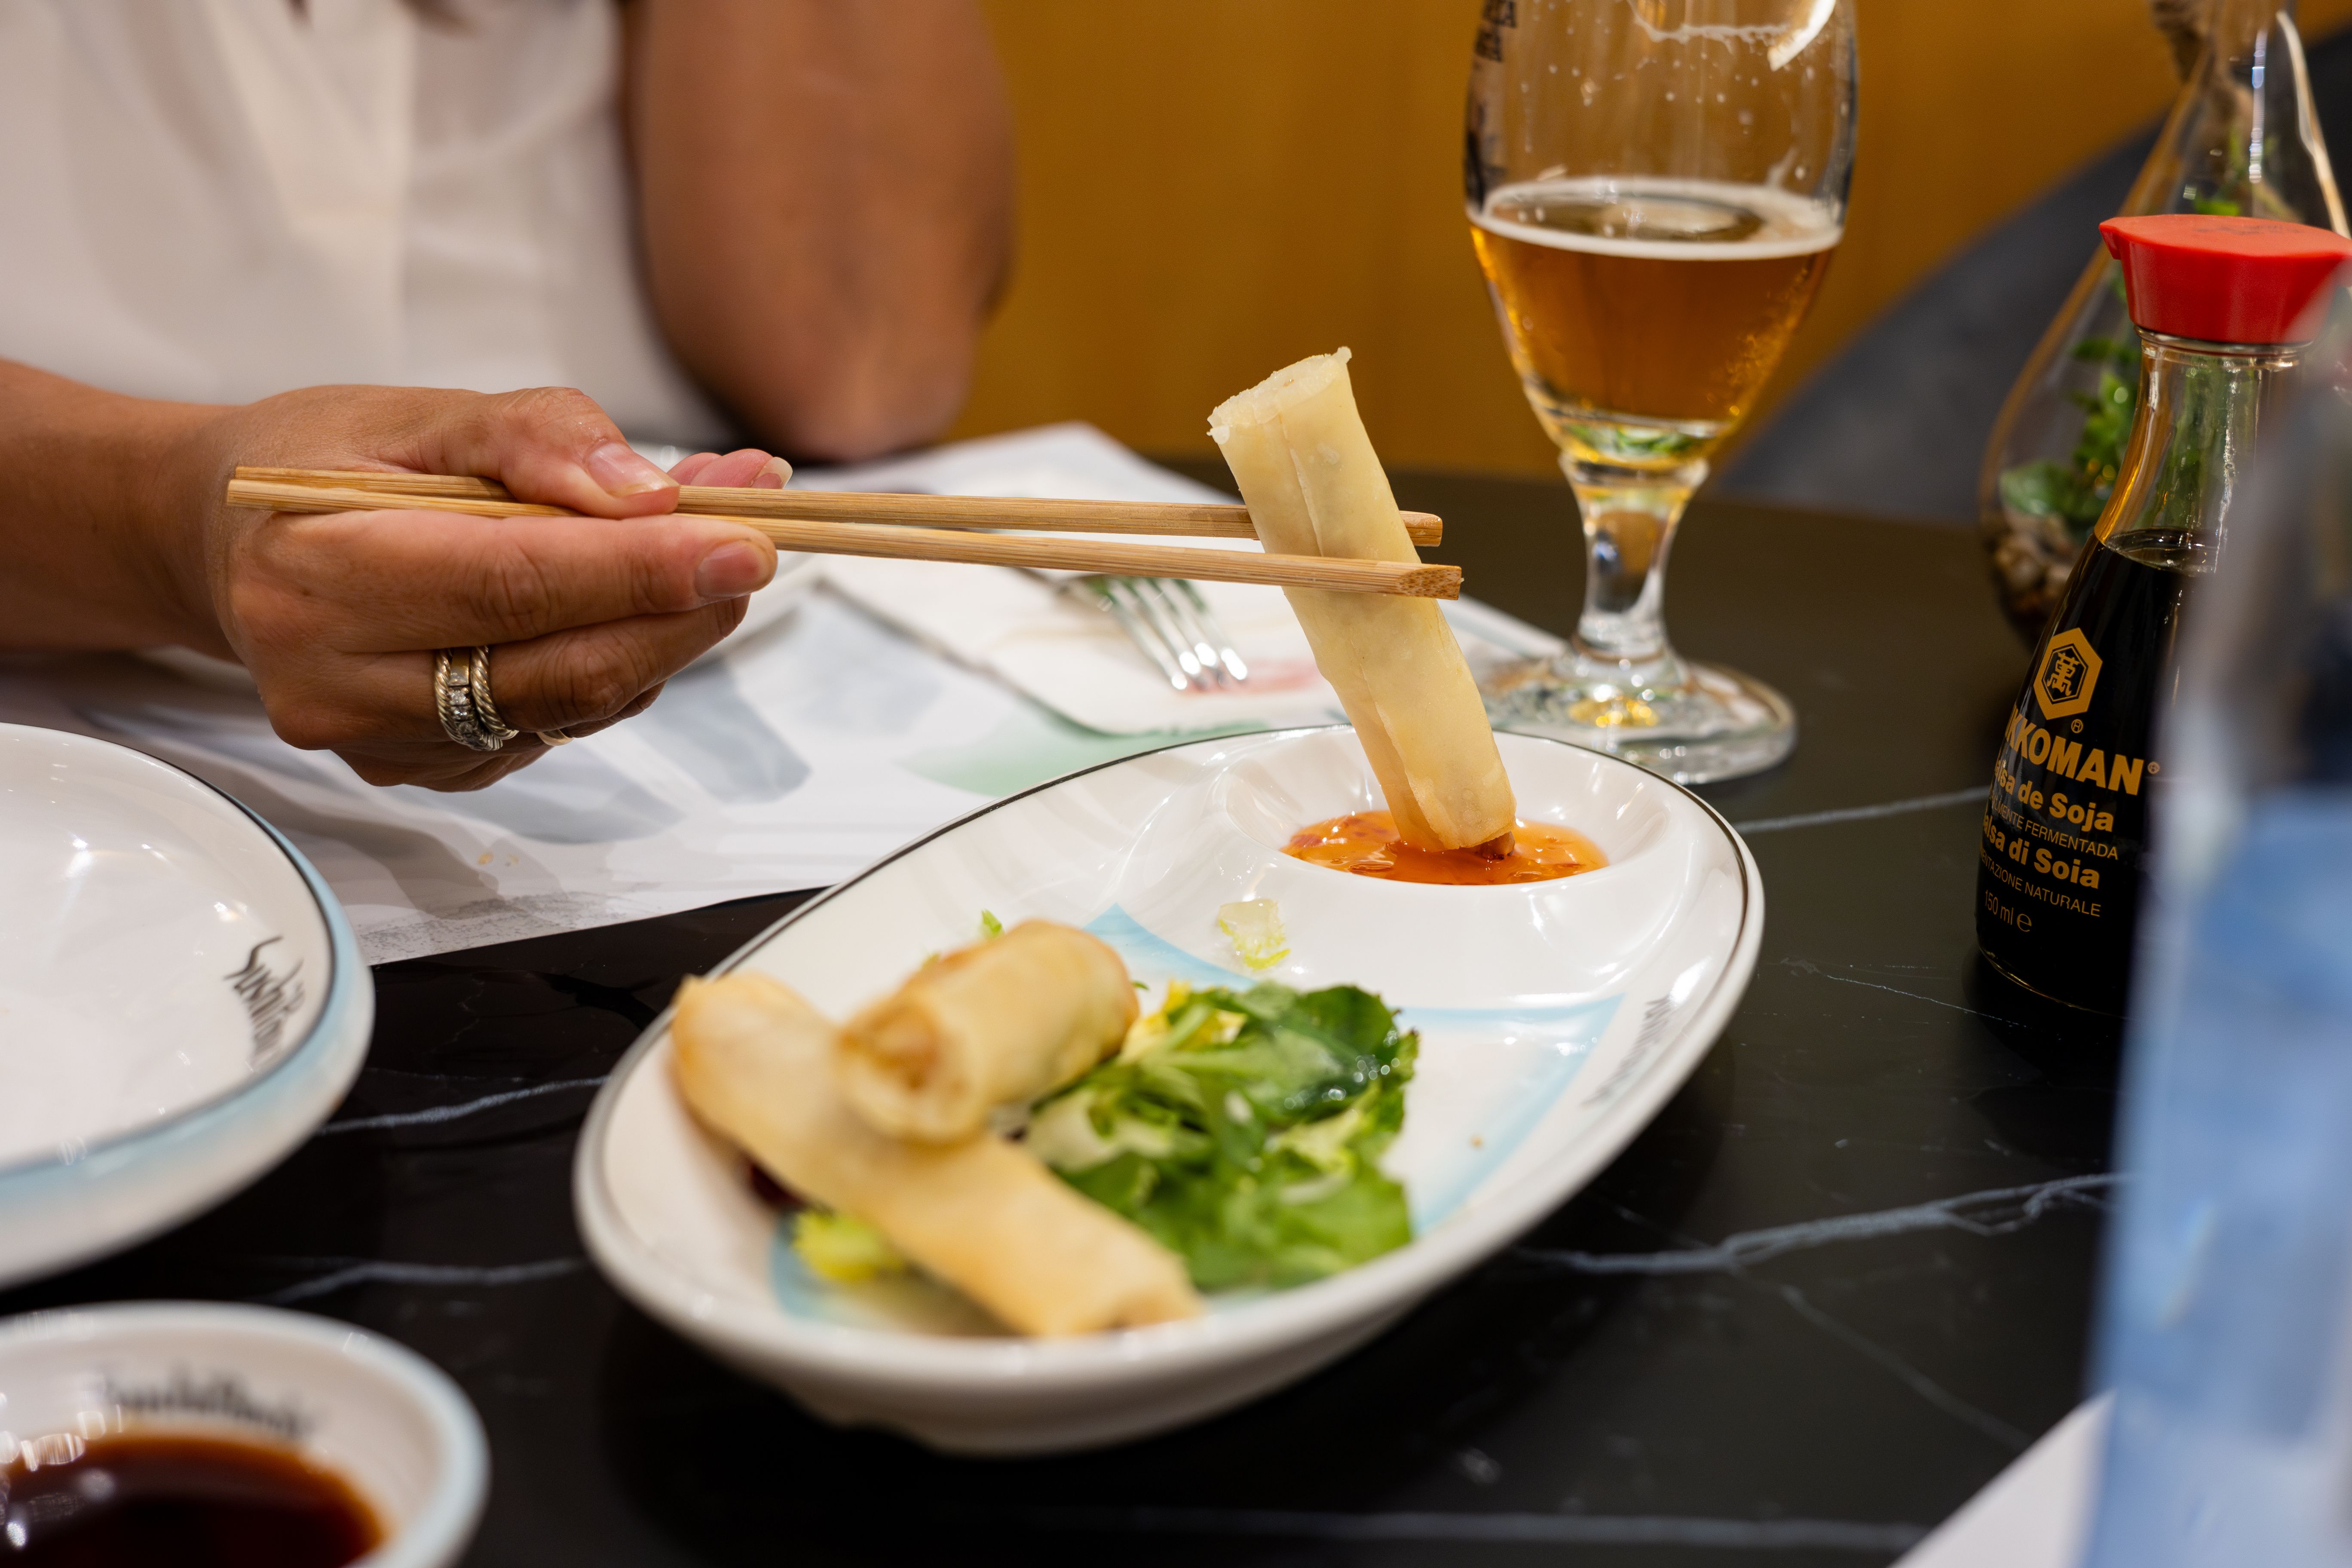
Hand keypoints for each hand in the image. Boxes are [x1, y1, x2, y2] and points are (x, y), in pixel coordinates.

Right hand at [172, 384, 788, 788]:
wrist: (235, 543)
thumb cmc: (323, 465)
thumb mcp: (419, 413)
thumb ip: (537, 437)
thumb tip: (652, 491)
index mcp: (318, 575)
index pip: (516, 584)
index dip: (643, 569)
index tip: (747, 540)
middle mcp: (338, 681)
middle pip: (559, 665)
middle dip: (678, 608)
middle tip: (754, 546)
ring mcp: (381, 742)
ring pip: (571, 705)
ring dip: (662, 634)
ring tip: (704, 553)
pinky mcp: (425, 769)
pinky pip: (554, 726)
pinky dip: (613, 667)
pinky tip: (623, 609)